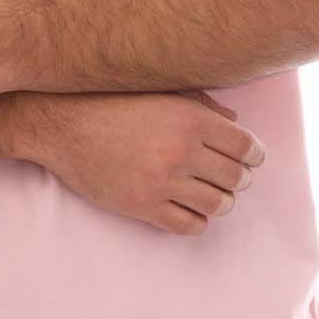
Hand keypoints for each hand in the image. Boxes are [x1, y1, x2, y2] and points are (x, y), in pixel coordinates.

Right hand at [32, 90, 265, 234]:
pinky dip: (197, 219)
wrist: (63, 124)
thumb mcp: (161, 92)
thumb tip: (236, 123)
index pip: (246, 146)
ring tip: (209, 191)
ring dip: (220, 200)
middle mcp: (181, 151)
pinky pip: (189, 225)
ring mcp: (162, 182)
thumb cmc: (113, 101)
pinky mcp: (142, 206)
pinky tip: (189, 207)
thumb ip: (202, 105)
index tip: (250, 158)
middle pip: (236, 178)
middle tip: (229, 174)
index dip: (254, 155)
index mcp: (190, 119)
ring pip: (218, 205)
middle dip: (238, 178)